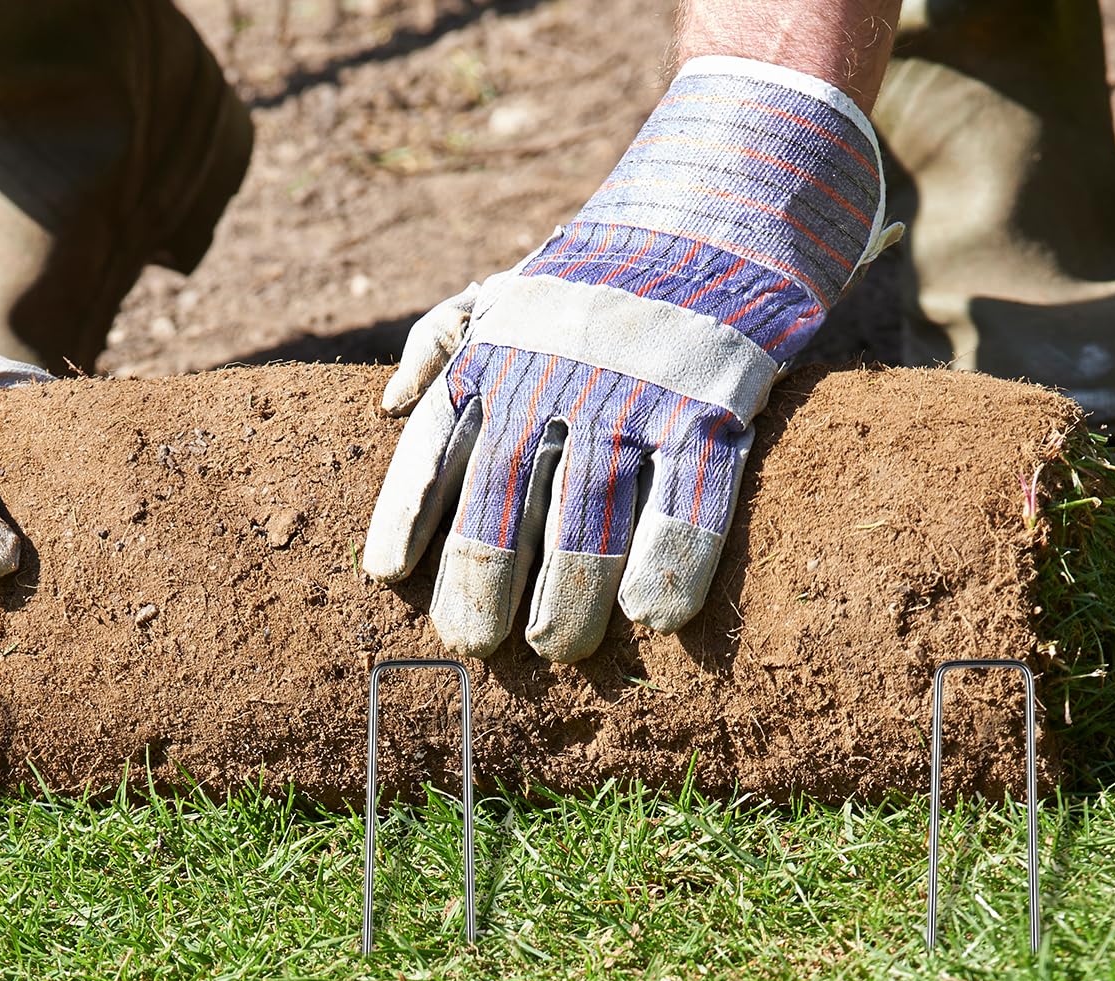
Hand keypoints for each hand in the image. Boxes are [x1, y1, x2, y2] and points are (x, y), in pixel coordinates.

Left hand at [364, 57, 901, 662]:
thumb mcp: (507, 285)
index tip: (389, 579)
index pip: (432, 449)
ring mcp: (637, 392)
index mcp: (500, 353)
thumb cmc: (602, 268)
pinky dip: (669, 563)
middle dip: (480, 583)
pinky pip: (689, 500)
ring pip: (588, 516)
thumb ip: (442, 341)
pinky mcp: (715, 405)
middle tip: (475, 645)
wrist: (727, 197)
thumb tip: (388, 406)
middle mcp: (556, 377)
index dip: (406, 517)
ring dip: (567, 596)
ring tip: (554, 649)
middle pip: (501, 500)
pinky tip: (652, 619)